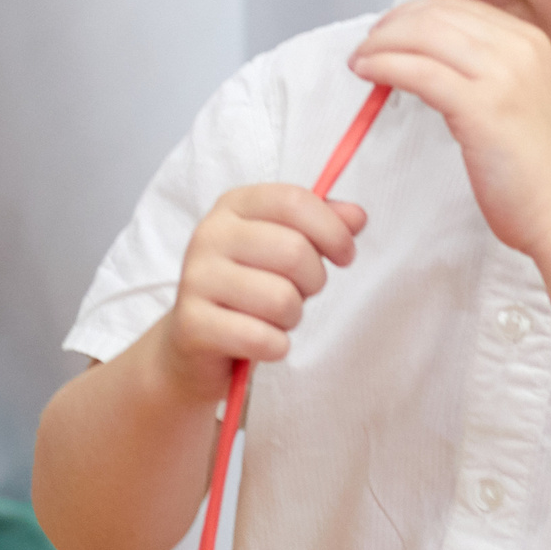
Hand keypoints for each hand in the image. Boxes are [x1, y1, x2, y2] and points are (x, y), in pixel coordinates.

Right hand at [163, 184, 366, 401]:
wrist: (194, 344)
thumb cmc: (248, 292)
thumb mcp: (286, 250)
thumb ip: (321, 227)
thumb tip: (357, 216)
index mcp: (234, 206)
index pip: (294, 202)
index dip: (332, 230)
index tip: (345, 255)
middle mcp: (210, 235)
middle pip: (294, 251)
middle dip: (313, 282)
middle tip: (299, 294)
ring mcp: (196, 279)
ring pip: (282, 299)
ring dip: (291, 319)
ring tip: (273, 319)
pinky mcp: (193, 324)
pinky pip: (262, 338)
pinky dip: (275, 347)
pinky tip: (261, 343)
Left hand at [347, 0, 550, 260]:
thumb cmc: (541, 174)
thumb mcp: (521, 101)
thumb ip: (488, 75)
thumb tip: (433, 62)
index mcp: (530, 41)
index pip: (458, 7)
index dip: (414, 14)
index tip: (388, 33)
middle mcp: (519, 47)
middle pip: (437, 15)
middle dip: (391, 25)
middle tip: (365, 46)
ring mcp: (503, 74)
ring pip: (424, 36)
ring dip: (381, 43)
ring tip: (359, 61)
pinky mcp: (481, 106)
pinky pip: (419, 72)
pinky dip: (385, 67)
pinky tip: (368, 74)